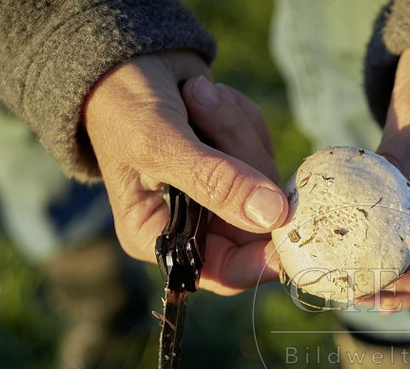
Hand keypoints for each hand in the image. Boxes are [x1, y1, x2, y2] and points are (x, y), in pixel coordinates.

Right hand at [82, 51, 287, 294]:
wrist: (122, 56)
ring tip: (195, 95)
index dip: (261, 257)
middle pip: (256, 221)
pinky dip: (242, 118)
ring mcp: (219, 195)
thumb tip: (271, 216)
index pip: (224, 271)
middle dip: (240, 159)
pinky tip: (205, 97)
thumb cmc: (121, 104)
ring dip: (235, 128)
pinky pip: (265, 148)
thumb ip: (214, 181)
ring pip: (265, 180)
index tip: (288, 224)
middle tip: (203, 105)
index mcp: (159, 237)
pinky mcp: (237, 165)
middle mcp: (193, 225)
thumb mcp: (159, 142)